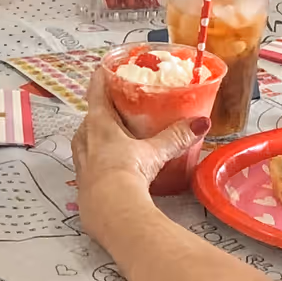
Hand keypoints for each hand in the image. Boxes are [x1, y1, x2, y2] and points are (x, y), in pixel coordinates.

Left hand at [70, 67, 200, 240]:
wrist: (111, 211)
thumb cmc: (127, 173)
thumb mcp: (155, 152)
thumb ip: (177, 136)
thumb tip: (200, 122)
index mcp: (99, 124)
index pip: (96, 93)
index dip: (99, 79)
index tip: (102, 69)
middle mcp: (84, 140)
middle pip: (88, 119)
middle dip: (99, 113)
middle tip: (113, 111)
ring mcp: (80, 164)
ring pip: (83, 142)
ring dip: (93, 138)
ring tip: (110, 139)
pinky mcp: (82, 186)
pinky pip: (85, 166)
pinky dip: (95, 163)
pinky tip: (108, 170)